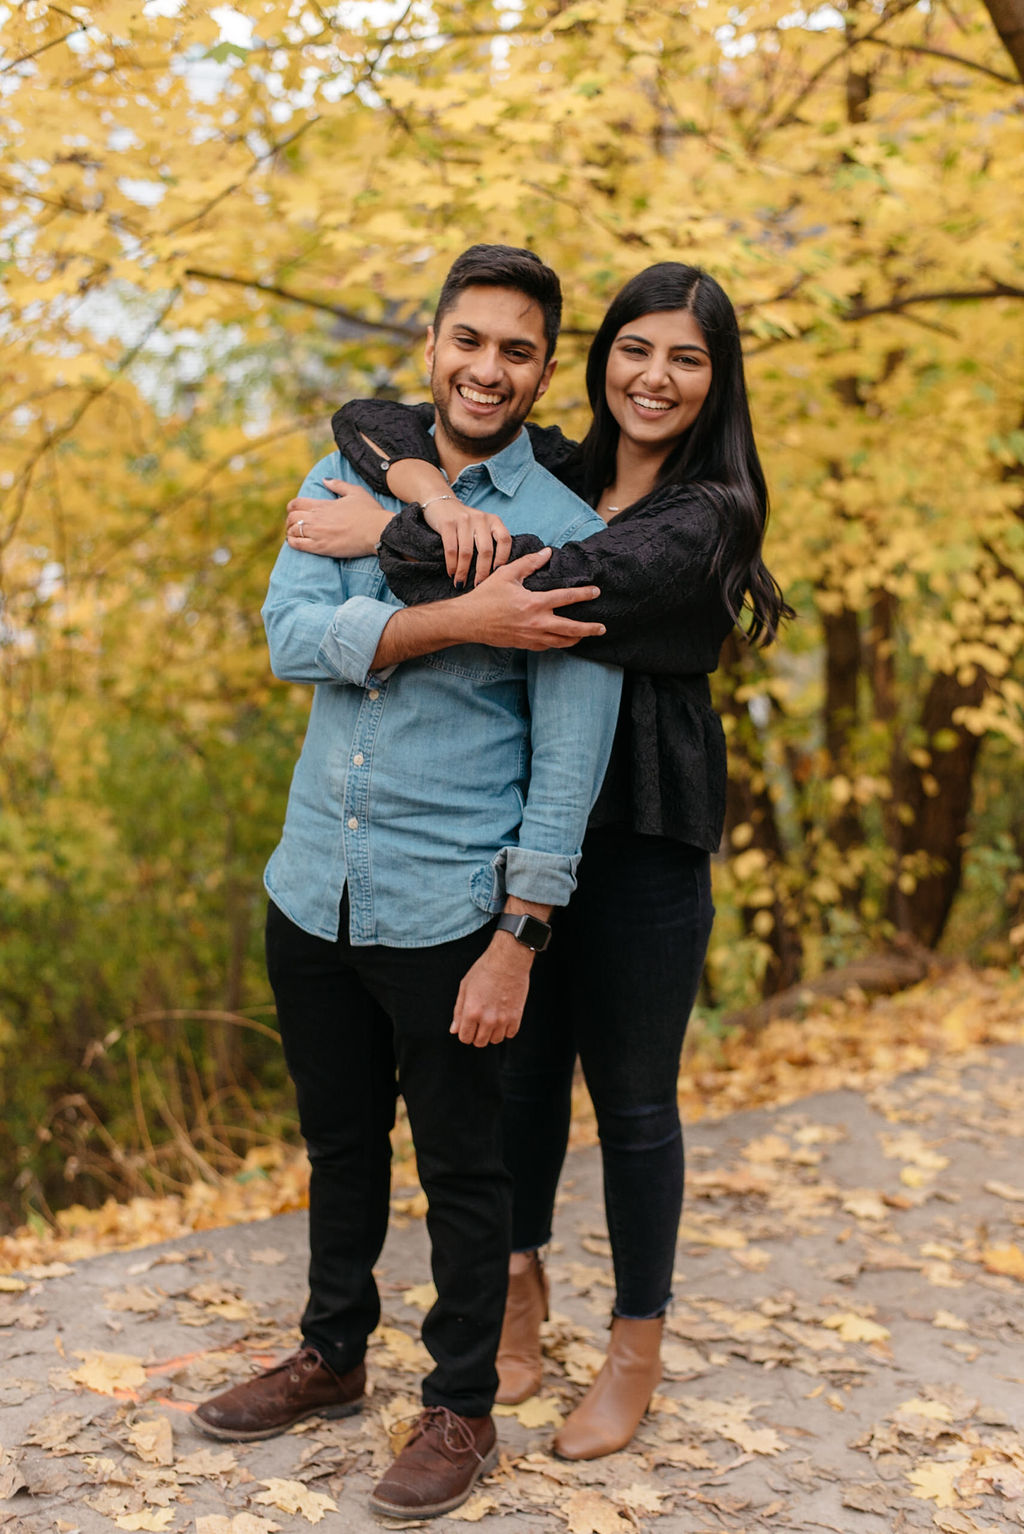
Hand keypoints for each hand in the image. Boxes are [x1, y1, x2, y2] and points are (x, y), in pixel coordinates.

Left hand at [285, 479, 389, 556]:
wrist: (377, 531)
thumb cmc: (369, 511)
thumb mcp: (355, 492)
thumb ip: (338, 485)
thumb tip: (324, 480)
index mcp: (323, 504)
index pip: (296, 503)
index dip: (291, 508)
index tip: (294, 512)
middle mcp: (317, 518)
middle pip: (292, 517)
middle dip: (289, 521)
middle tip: (294, 525)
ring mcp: (318, 533)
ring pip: (292, 531)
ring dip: (290, 533)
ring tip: (294, 536)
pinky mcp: (321, 547)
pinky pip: (298, 545)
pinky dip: (293, 543)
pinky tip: (295, 544)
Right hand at [422, 496, 512, 587]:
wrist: (440, 503)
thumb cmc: (465, 522)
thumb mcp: (482, 526)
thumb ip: (491, 540)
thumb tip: (498, 572)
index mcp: (493, 520)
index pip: (505, 540)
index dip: (503, 558)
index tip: (498, 574)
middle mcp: (481, 519)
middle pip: (486, 550)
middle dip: (482, 571)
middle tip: (479, 585)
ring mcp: (464, 520)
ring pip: (467, 552)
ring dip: (463, 571)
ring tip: (461, 583)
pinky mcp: (447, 523)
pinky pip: (451, 549)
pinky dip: (451, 564)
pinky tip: (451, 573)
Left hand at [451, 936, 532, 1046]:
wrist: (508, 960)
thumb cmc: (485, 970)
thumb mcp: (465, 987)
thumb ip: (458, 1010)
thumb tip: (454, 1029)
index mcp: (471, 1012)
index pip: (464, 1037)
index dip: (464, 1033)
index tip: (468, 1026)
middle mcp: (487, 1019)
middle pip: (480, 1042)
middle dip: (477, 1035)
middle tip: (479, 1023)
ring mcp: (503, 1019)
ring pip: (495, 1040)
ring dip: (492, 1033)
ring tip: (492, 1019)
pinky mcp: (516, 1016)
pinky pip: (510, 1034)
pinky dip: (506, 1029)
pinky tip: (503, 1018)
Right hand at [457, 548, 605, 649]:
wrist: (469, 621)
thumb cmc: (486, 596)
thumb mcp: (507, 574)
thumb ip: (529, 563)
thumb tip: (547, 553)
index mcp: (534, 603)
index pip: (566, 598)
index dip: (584, 594)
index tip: (596, 592)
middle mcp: (537, 622)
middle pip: (571, 628)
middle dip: (589, 628)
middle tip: (602, 627)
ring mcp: (531, 636)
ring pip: (561, 641)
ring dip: (576, 639)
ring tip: (585, 635)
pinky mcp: (525, 644)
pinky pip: (547, 646)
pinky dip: (558, 643)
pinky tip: (562, 640)